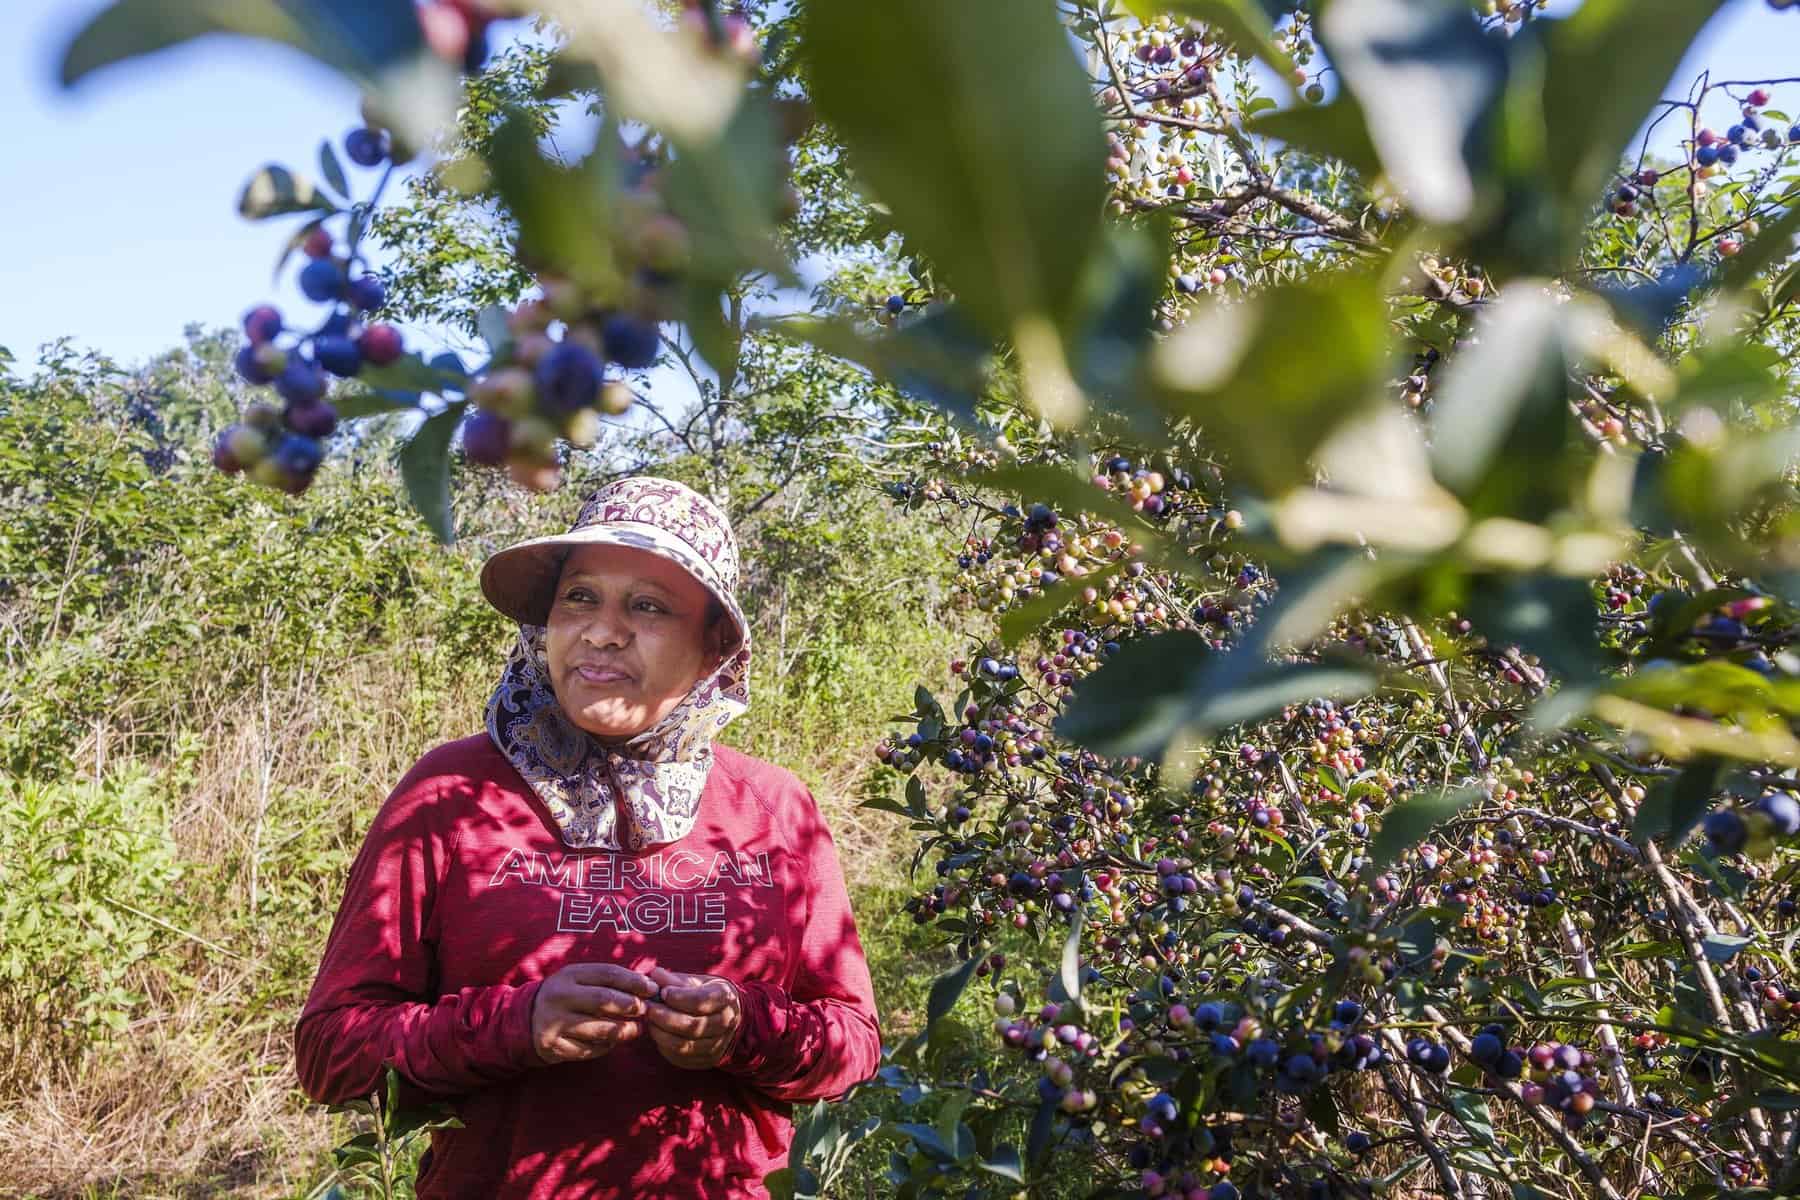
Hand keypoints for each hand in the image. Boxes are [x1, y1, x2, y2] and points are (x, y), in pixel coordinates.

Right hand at [530, 962, 658, 1064]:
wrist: (523, 1018)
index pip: (608, 974)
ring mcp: (554, 1023)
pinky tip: (612, 1042)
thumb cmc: (565, 996)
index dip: (633, 981)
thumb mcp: (580, 980)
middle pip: (603, 1000)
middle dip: (629, 1005)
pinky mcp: (553, 1046)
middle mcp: (560, 997)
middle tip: (644, 1010)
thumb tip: (648, 986)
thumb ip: (609, 981)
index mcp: (569, 975)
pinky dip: (604, 1047)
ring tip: (635, 1030)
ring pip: (597, 1029)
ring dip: (622, 1030)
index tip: (652, 989)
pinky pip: (587, 1050)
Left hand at [640, 966, 744, 1069]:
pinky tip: (658, 1033)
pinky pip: (682, 1057)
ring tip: (650, 1021)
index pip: (701, 1001)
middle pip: (693, 1026)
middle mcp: (727, 1021)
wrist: (723, 1014)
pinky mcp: (708, 1059)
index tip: (662, 992)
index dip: (678, 997)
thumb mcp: (694, 981)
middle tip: (648, 1008)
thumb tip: (655, 975)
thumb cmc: (703, 993)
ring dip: (662, 1033)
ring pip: (685, 1044)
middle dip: (666, 1017)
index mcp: (726, 997)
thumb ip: (674, 980)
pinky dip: (665, 1045)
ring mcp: (719, 1043)